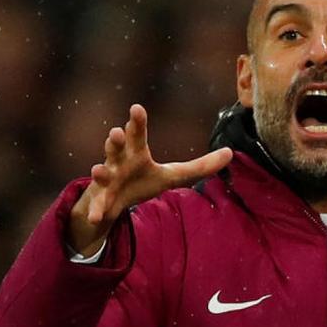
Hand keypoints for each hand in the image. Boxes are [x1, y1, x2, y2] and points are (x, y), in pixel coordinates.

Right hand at [68, 104, 232, 253]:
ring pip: (102, 172)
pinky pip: (98, 207)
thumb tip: (231, 153)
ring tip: (98, 169)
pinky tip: (96, 218)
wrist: (111, 203)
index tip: (137, 108)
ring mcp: (107, 181)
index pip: (137, 134)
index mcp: (136, 152)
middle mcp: (118, 162)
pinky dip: (96, 211)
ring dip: (100, 171)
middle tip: (116, 132)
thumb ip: (200, 166)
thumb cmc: (141, 182)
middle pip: (116, 147)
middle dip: (114, 140)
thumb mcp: (172, 175)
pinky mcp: (100, 201)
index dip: (137, 121)